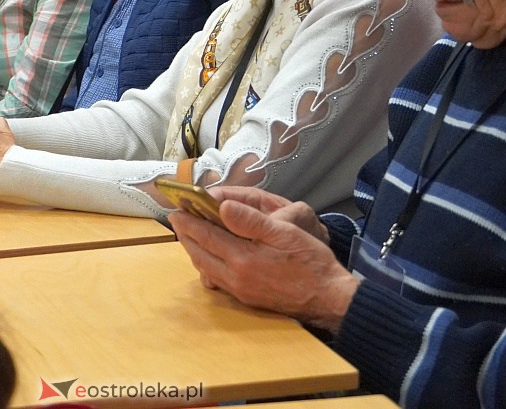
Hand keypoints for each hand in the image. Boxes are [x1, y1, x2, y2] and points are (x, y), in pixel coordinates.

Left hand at [168, 192, 357, 331]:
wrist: (329, 299)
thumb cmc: (311, 262)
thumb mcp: (284, 233)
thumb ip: (251, 221)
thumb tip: (223, 207)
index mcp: (243, 258)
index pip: (206, 236)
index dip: (189, 221)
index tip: (176, 209)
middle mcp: (237, 277)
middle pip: (200, 254)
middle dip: (186, 236)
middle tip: (178, 220)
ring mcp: (241, 290)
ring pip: (206, 268)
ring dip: (195, 251)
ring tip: (190, 235)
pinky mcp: (247, 298)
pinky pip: (218, 280)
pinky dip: (207, 265)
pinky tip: (212, 257)